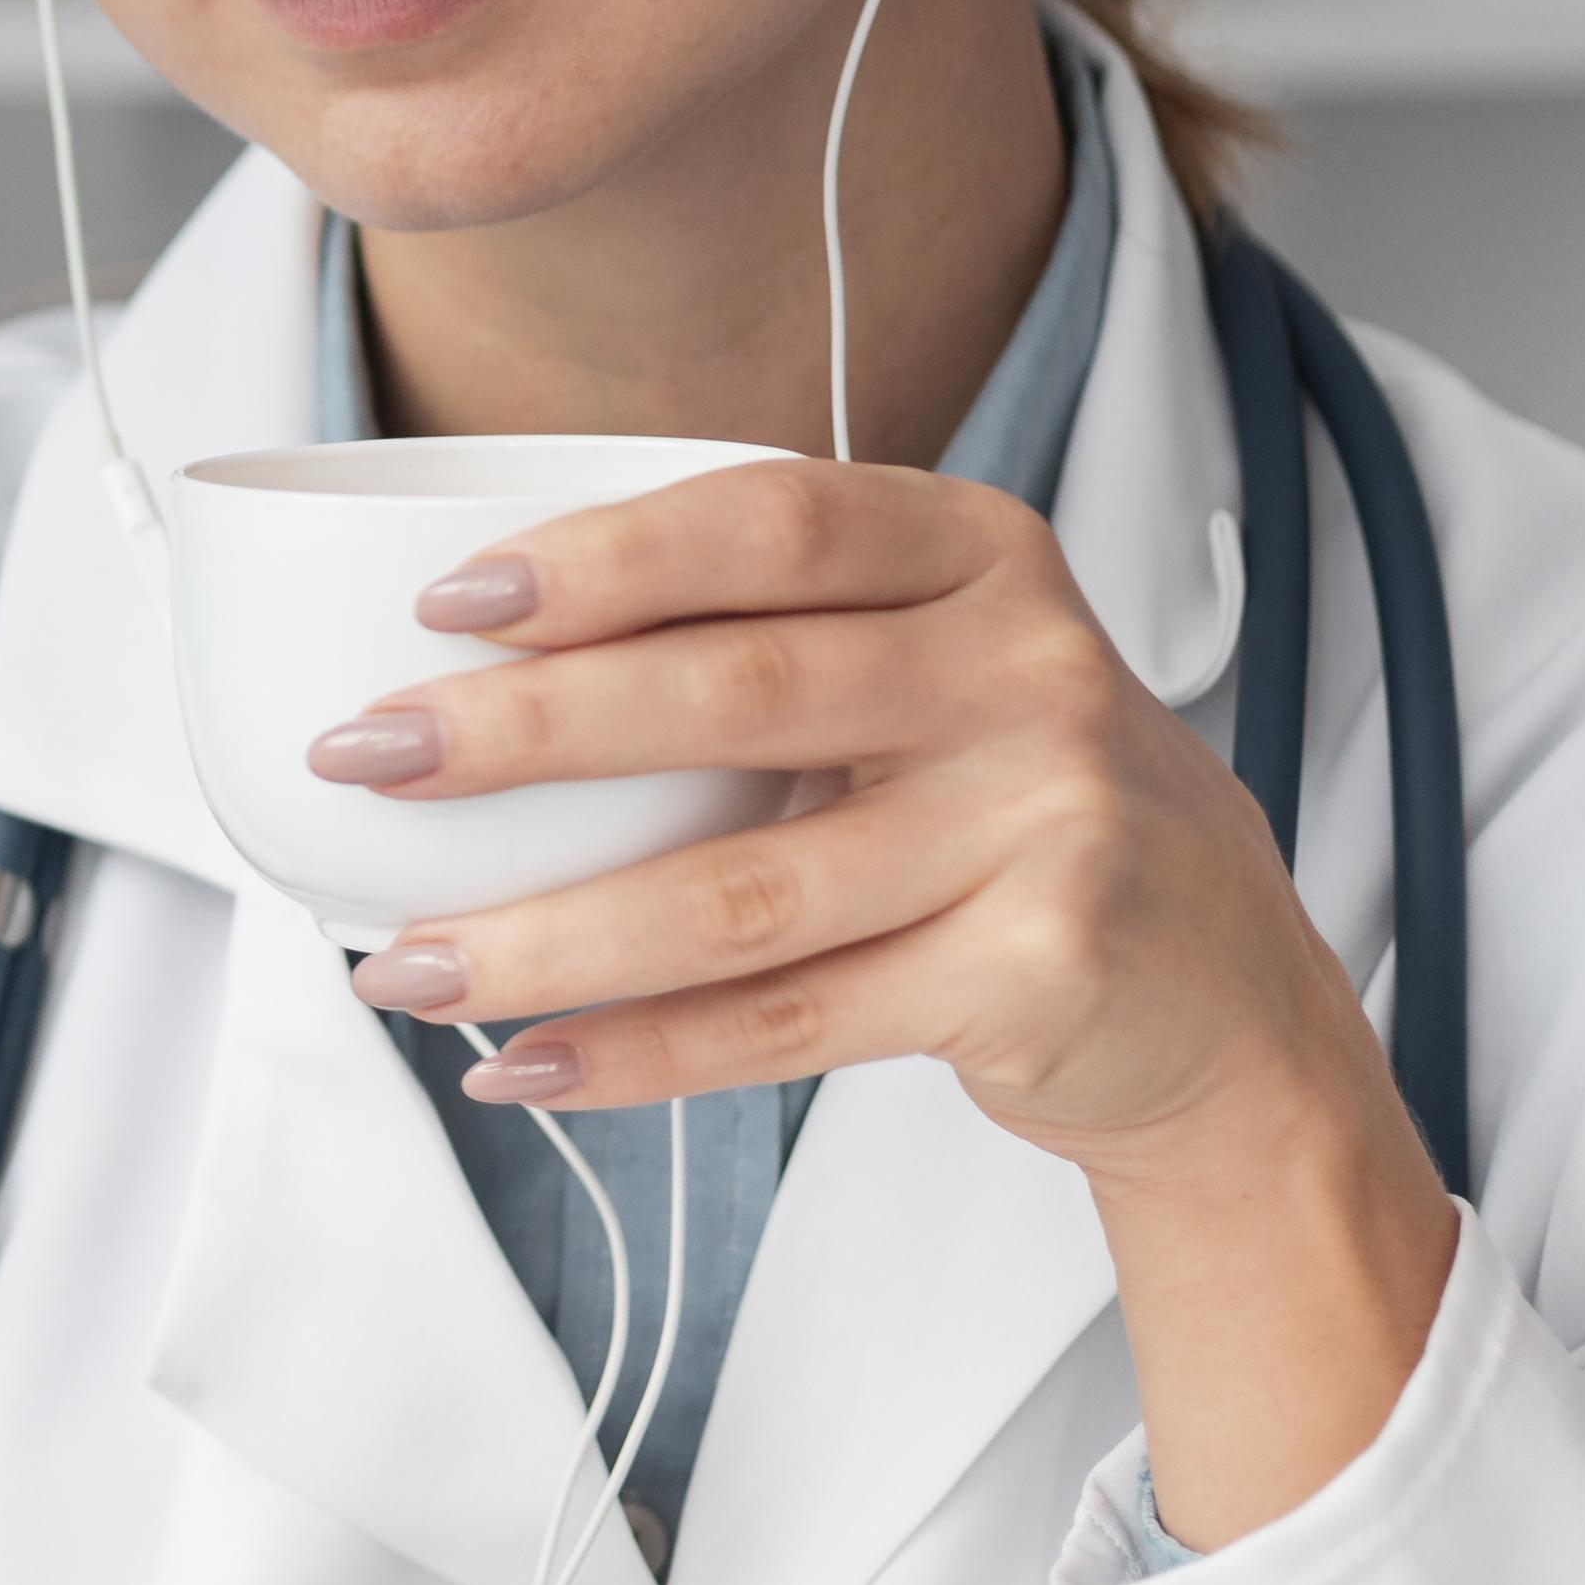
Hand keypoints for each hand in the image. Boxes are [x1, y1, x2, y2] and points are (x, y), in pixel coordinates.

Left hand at [312, 457, 1458, 1541]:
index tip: (449, 599)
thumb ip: (759, 637)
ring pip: (738, 890)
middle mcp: (1024, 671)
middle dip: (520, 734)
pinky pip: (789, 1021)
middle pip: (730, 695)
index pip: (770, 521)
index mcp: (977, 553)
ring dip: (544, 935)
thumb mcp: (925, 670)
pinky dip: (636, 1053)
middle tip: (364, 760)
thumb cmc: (1000, 800)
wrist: (1220, 989)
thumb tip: (465, 673)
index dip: (605, 555)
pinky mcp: (1037, 974)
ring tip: (403, 962)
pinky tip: (522, 1063)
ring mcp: (1044, 825)